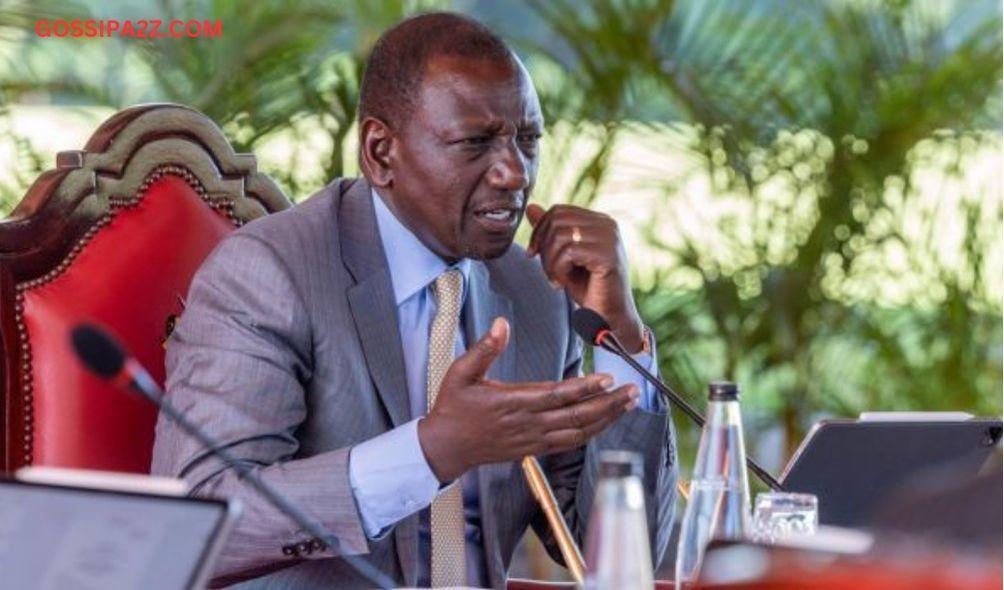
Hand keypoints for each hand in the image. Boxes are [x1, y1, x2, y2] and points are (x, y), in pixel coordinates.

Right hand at [418, 318, 639, 481]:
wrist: (445, 447)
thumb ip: (484, 348)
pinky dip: (591, 432)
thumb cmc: (453, 407)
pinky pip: (569, 443)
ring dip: (606, 418)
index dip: (585, 388)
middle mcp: (528, 424)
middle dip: (608, 404)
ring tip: (628, 404)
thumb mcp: (460, 372)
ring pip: (578, 432)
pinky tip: (605, 422)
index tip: (607, 378)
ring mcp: (533, 440)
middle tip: (632, 391)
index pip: (557, 395)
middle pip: (577, 415)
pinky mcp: (534, 450)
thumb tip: (501, 324)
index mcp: (513, 403)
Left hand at [526, 203, 645, 352]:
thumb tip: (530, 207)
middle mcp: (607, 224)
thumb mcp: (563, 256)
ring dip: (550, 262)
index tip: (533, 254)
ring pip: (560, 235)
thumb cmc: (588, 288)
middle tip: (549, 272)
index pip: (558, 211)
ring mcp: (610, 238)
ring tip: (557, 280)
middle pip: (557, 220)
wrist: (608, 317)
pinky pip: (569, 252)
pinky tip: (564, 284)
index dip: (539, 231)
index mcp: (599, 221)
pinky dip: (558, 270)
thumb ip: (550, 231)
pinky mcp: (608, 255)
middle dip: (544, 247)